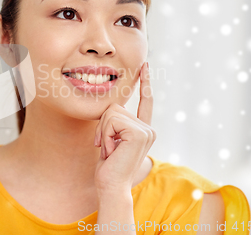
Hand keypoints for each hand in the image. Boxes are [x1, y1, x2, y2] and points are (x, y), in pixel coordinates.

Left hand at [93, 61, 155, 194]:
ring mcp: (146, 130)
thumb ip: (115, 124)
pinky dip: (105, 134)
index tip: (144, 65)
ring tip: (109, 150)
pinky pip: (111, 120)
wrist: (111, 186)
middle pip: (115, 107)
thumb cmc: (108, 167)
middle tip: (105, 147)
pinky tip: (111, 150)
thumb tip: (110, 106)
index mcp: (143, 129)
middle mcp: (148, 128)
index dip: (144, 82)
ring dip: (103, 132)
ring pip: (111, 112)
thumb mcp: (111, 140)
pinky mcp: (140, 133)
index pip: (145, 101)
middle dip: (102, 126)